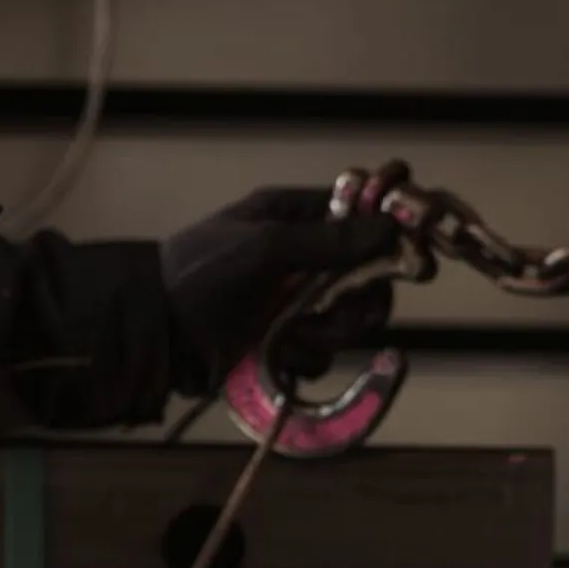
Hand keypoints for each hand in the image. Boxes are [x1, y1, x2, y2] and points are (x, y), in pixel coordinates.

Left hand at [158, 186, 400, 395]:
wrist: (156, 335)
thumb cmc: (201, 275)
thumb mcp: (263, 247)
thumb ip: (328, 240)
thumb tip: (392, 227)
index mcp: (291, 215)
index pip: (357, 212)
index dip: (388, 230)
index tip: (412, 253)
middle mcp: (300, 255)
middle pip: (366, 274)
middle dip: (361, 298)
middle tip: (347, 308)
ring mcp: (294, 301)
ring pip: (349, 318)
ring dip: (332, 331)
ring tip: (299, 335)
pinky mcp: (285, 340)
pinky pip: (322, 351)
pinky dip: (307, 355)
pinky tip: (281, 353)